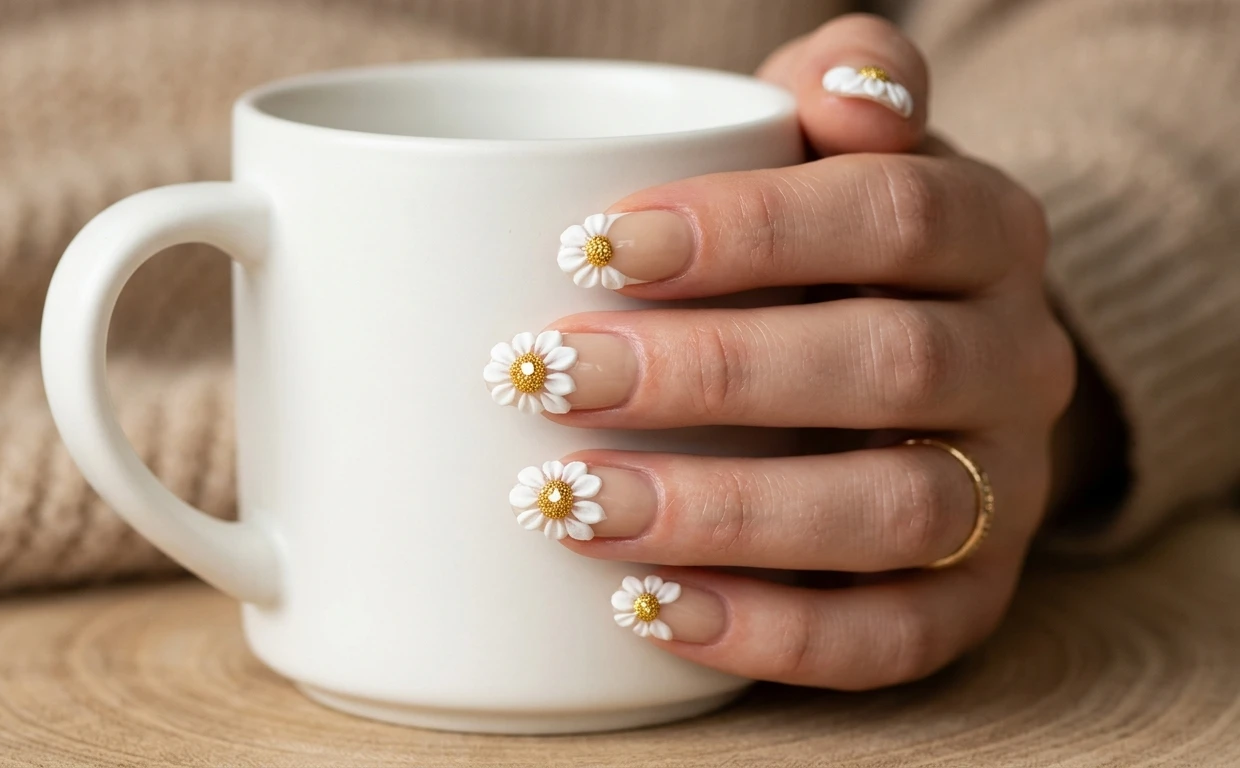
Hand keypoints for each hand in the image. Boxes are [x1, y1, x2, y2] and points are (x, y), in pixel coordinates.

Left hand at [536, 15, 1075, 688]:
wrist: (921, 363)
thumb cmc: (830, 244)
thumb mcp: (830, 148)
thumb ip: (835, 92)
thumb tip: (850, 82)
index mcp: (987, 230)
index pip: (892, 213)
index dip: (746, 230)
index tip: (590, 247)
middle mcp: (1018, 359)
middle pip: (889, 365)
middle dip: (710, 375)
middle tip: (555, 379)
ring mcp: (1003, 489)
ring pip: (894, 511)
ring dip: (726, 514)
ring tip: (581, 506)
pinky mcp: (968, 596)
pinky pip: (892, 636)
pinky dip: (770, 634)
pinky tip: (649, 610)